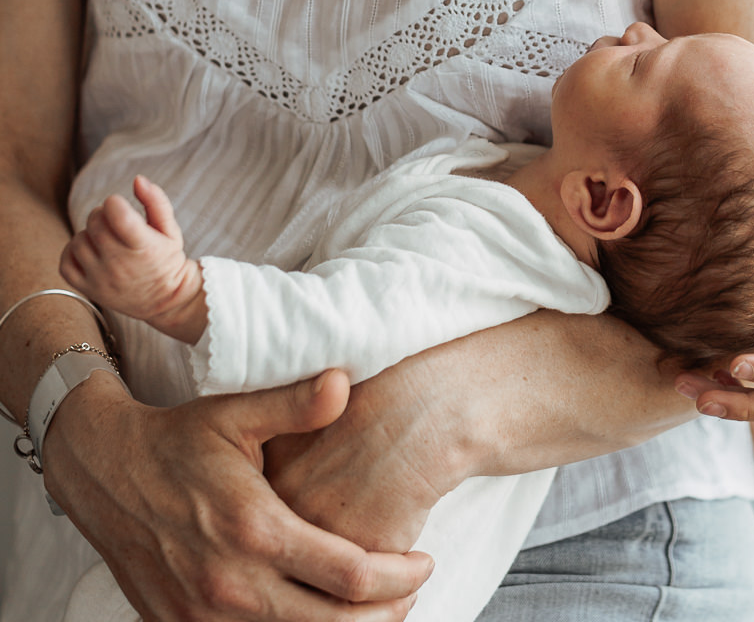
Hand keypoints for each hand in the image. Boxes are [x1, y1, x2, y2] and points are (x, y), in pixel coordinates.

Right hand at [43, 368, 431, 620]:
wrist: (103, 471)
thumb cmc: (178, 439)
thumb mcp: (236, 413)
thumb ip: (296, 404)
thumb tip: (344, 381)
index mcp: (255, 528)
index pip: (350, 575)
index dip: (399, 576)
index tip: (424, 562)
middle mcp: (231, 584)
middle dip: (383, 615)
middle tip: (411, 594)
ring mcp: (203, 615)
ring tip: (373, 609)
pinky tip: (315, 615)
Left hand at [60, 176, 205, 342]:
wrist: (164, 301)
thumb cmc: (167, 259)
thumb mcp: (170, 229)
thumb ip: (156, 201)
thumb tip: (138, 179)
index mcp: (142, 247)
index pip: (117, 214)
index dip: (114, 202)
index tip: (120, 205)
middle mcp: (119, 264)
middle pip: (95, 223)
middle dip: (102, 214)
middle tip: (114, 220)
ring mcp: (101, 279)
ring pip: (79, 241)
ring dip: (89, 233)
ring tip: (105, 238)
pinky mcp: (89, 290)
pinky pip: (66, 263)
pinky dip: (73, 251)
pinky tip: (89, 249)